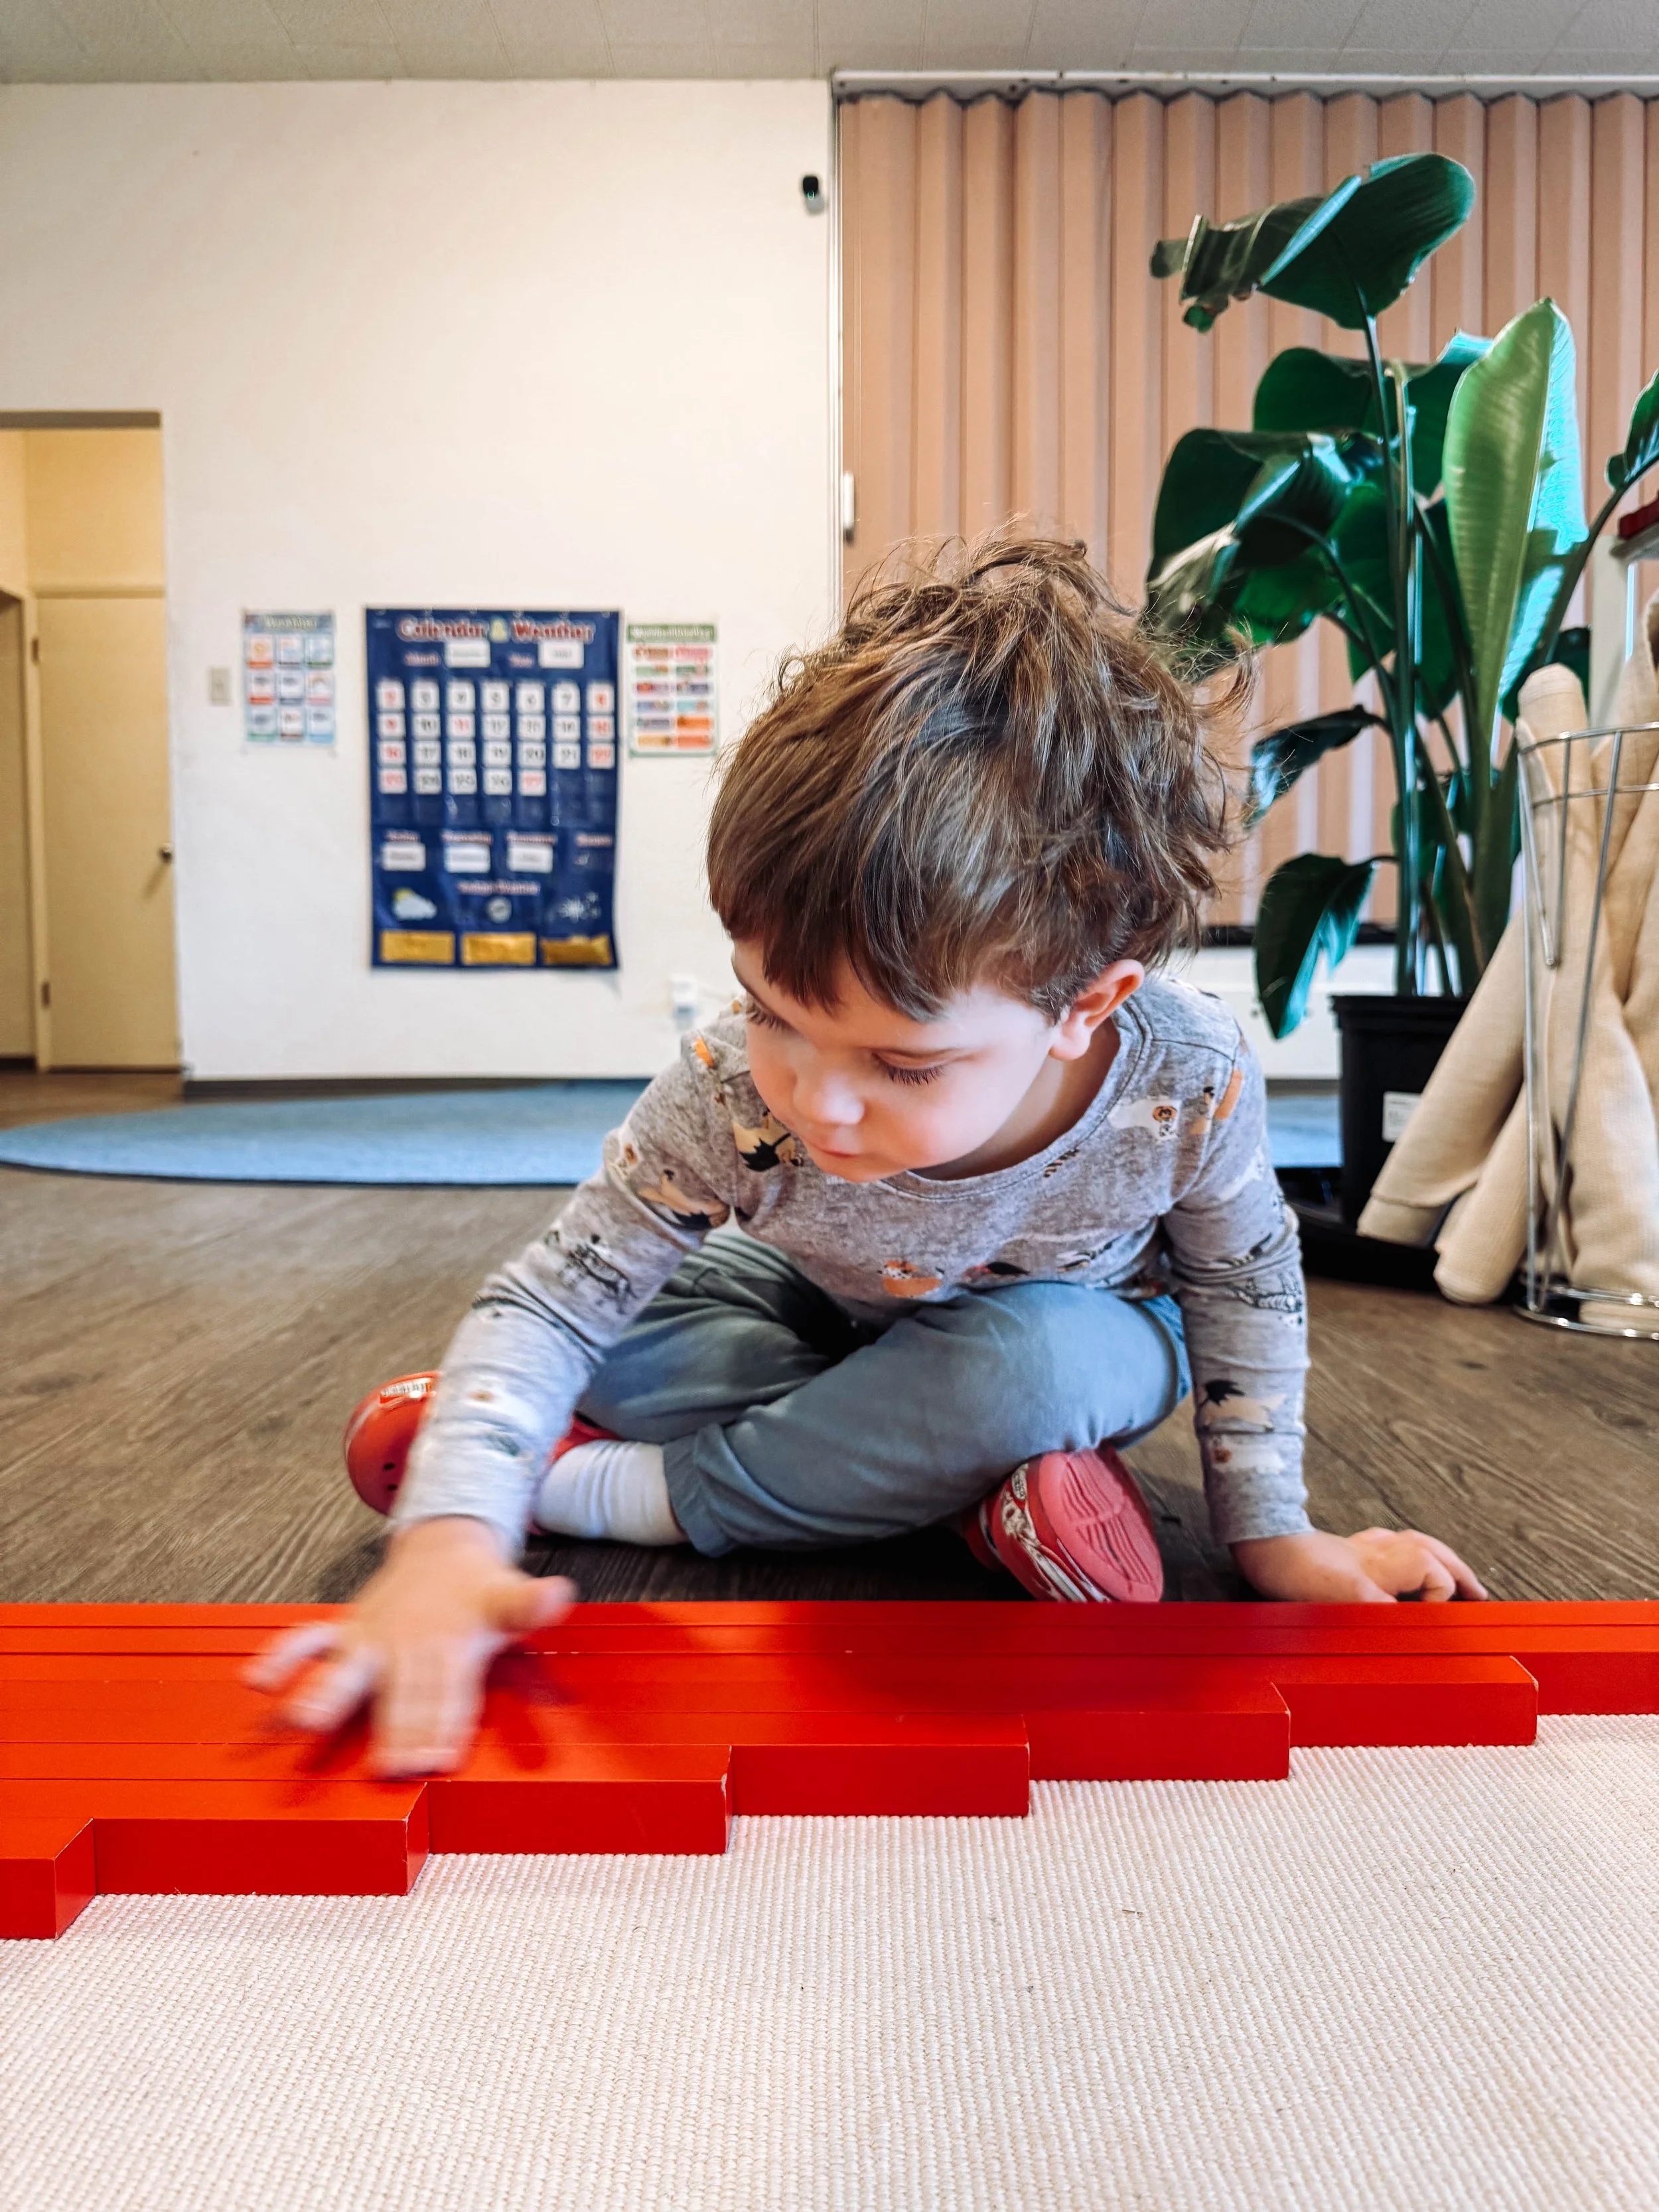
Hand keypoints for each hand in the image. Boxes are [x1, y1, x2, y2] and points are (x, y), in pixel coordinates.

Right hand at [245, 1517, 573, 1775]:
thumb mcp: (510, 1594)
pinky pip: (308, 1640)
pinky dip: (281, 1657)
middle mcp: (407, 1641)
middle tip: (390, 1765)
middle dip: (397, 1728)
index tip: (436, 1760)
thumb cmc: (478, 1588)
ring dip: (328, 1693)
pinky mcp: (344, 1630)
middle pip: (403, 1691)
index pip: (449, 1691)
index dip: (444, 1725)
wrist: (443, 1543)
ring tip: (305, 1718)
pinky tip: (256, 1681)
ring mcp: (371, 1636)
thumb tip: (558, 1595)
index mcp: (452, 1640)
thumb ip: (530, 1605)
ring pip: (347, 1667)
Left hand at [1232, 1527, 1487, 1603]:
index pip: (1437, 1576)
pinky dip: (1406, 1554)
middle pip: (1431, 1553)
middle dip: (1458, 1572)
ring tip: (1456, 1579)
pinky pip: (1388, 1546)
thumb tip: (1419, 1624)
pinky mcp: (1345, 1551)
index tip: (1438, 1620)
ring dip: (1438, 1560)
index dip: (1443, 1597)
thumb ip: (1387, 1611)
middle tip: (1478, 1593)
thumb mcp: (1349, 1599)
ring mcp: (1362, 1549)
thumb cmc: (1298, 1570)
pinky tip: (1403, 1566)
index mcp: (1387, 1564)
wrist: (1263, 1545)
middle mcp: (1380, 1552)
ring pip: (1413, 1545)